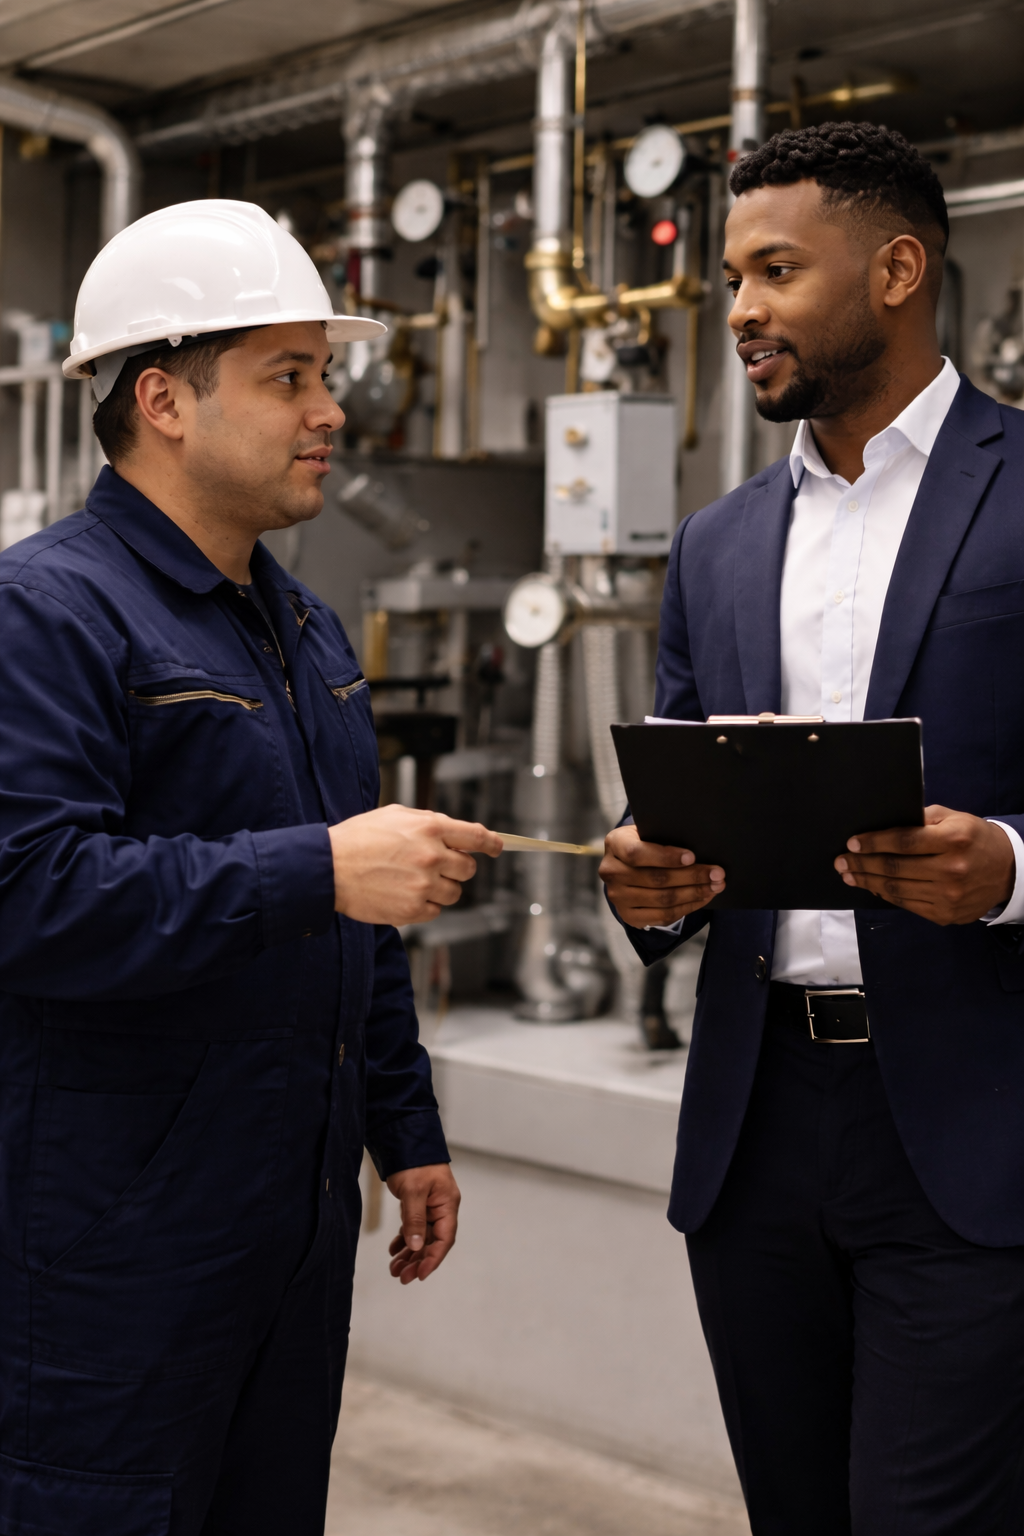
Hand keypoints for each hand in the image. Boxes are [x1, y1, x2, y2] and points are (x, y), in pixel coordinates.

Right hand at [329, 805, 501, 924]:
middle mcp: (432, 856)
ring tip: (411, 880)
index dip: (492, 843)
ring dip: (440, 888)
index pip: (477, 836)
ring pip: (454, 893)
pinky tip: (401, 894)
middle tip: (434, 866)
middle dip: (457, 867)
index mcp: (430, 828)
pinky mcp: (413, 910)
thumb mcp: (395, 815)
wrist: (327, 868)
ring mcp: (424, 885)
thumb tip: (455, 831)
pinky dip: (424, 905)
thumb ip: (429, 822)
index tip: (498, 847)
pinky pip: (435, 911)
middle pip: (469, 869)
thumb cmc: (357, 839)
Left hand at [386, 1162, 460, 1283]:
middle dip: (417, 1261)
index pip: (444, 1240)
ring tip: (394, 1269)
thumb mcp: (413, 1192)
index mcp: (447, 1205)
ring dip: (409, 1254)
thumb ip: (415, 1220)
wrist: (405, 1140)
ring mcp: (430, 1207)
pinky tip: (393, 1250)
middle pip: (432, 1242)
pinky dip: (404, 1240)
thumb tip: (417, 1246)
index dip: (433, 1259)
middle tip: (402, 1277)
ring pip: (421, 1238)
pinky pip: (413, 1228)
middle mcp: (441, 1209)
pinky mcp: (418, 1204)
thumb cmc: (414, 1163)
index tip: (420, 1275)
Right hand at [599, 823, 724, 928]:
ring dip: (694, 893)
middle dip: (692, 876)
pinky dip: (688, 907)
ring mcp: (618, 897)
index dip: (665, 856)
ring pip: (663, 900)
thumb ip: (664, 837)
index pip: (637, 853)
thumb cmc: (645, 842)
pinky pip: (664, 915)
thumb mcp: (648, 832)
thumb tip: (700, 847)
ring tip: (716, 886)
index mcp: (615, 844)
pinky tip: (703, 898)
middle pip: (656, 879)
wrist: (628, 866)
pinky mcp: (629, 916)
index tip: (692, 856)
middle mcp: (611, 872)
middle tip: (717, 873)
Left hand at [834, 805, 1014, 924]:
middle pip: (895, 868)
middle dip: (862, 864)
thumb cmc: (974, 838)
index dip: (874, 843)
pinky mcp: (946, 914)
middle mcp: (952, 870)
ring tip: (849, 875)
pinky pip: (907, 904)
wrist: (1007, 870)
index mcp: (954, 840)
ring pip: (897, 890)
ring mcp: (949, 896)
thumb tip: (883, 824)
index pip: (904, 842)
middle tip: (841, 861)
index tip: (852, 843)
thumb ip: (921, 819)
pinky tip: (872, 887)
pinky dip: (886, 895)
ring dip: (868, 882)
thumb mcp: (954, 818)